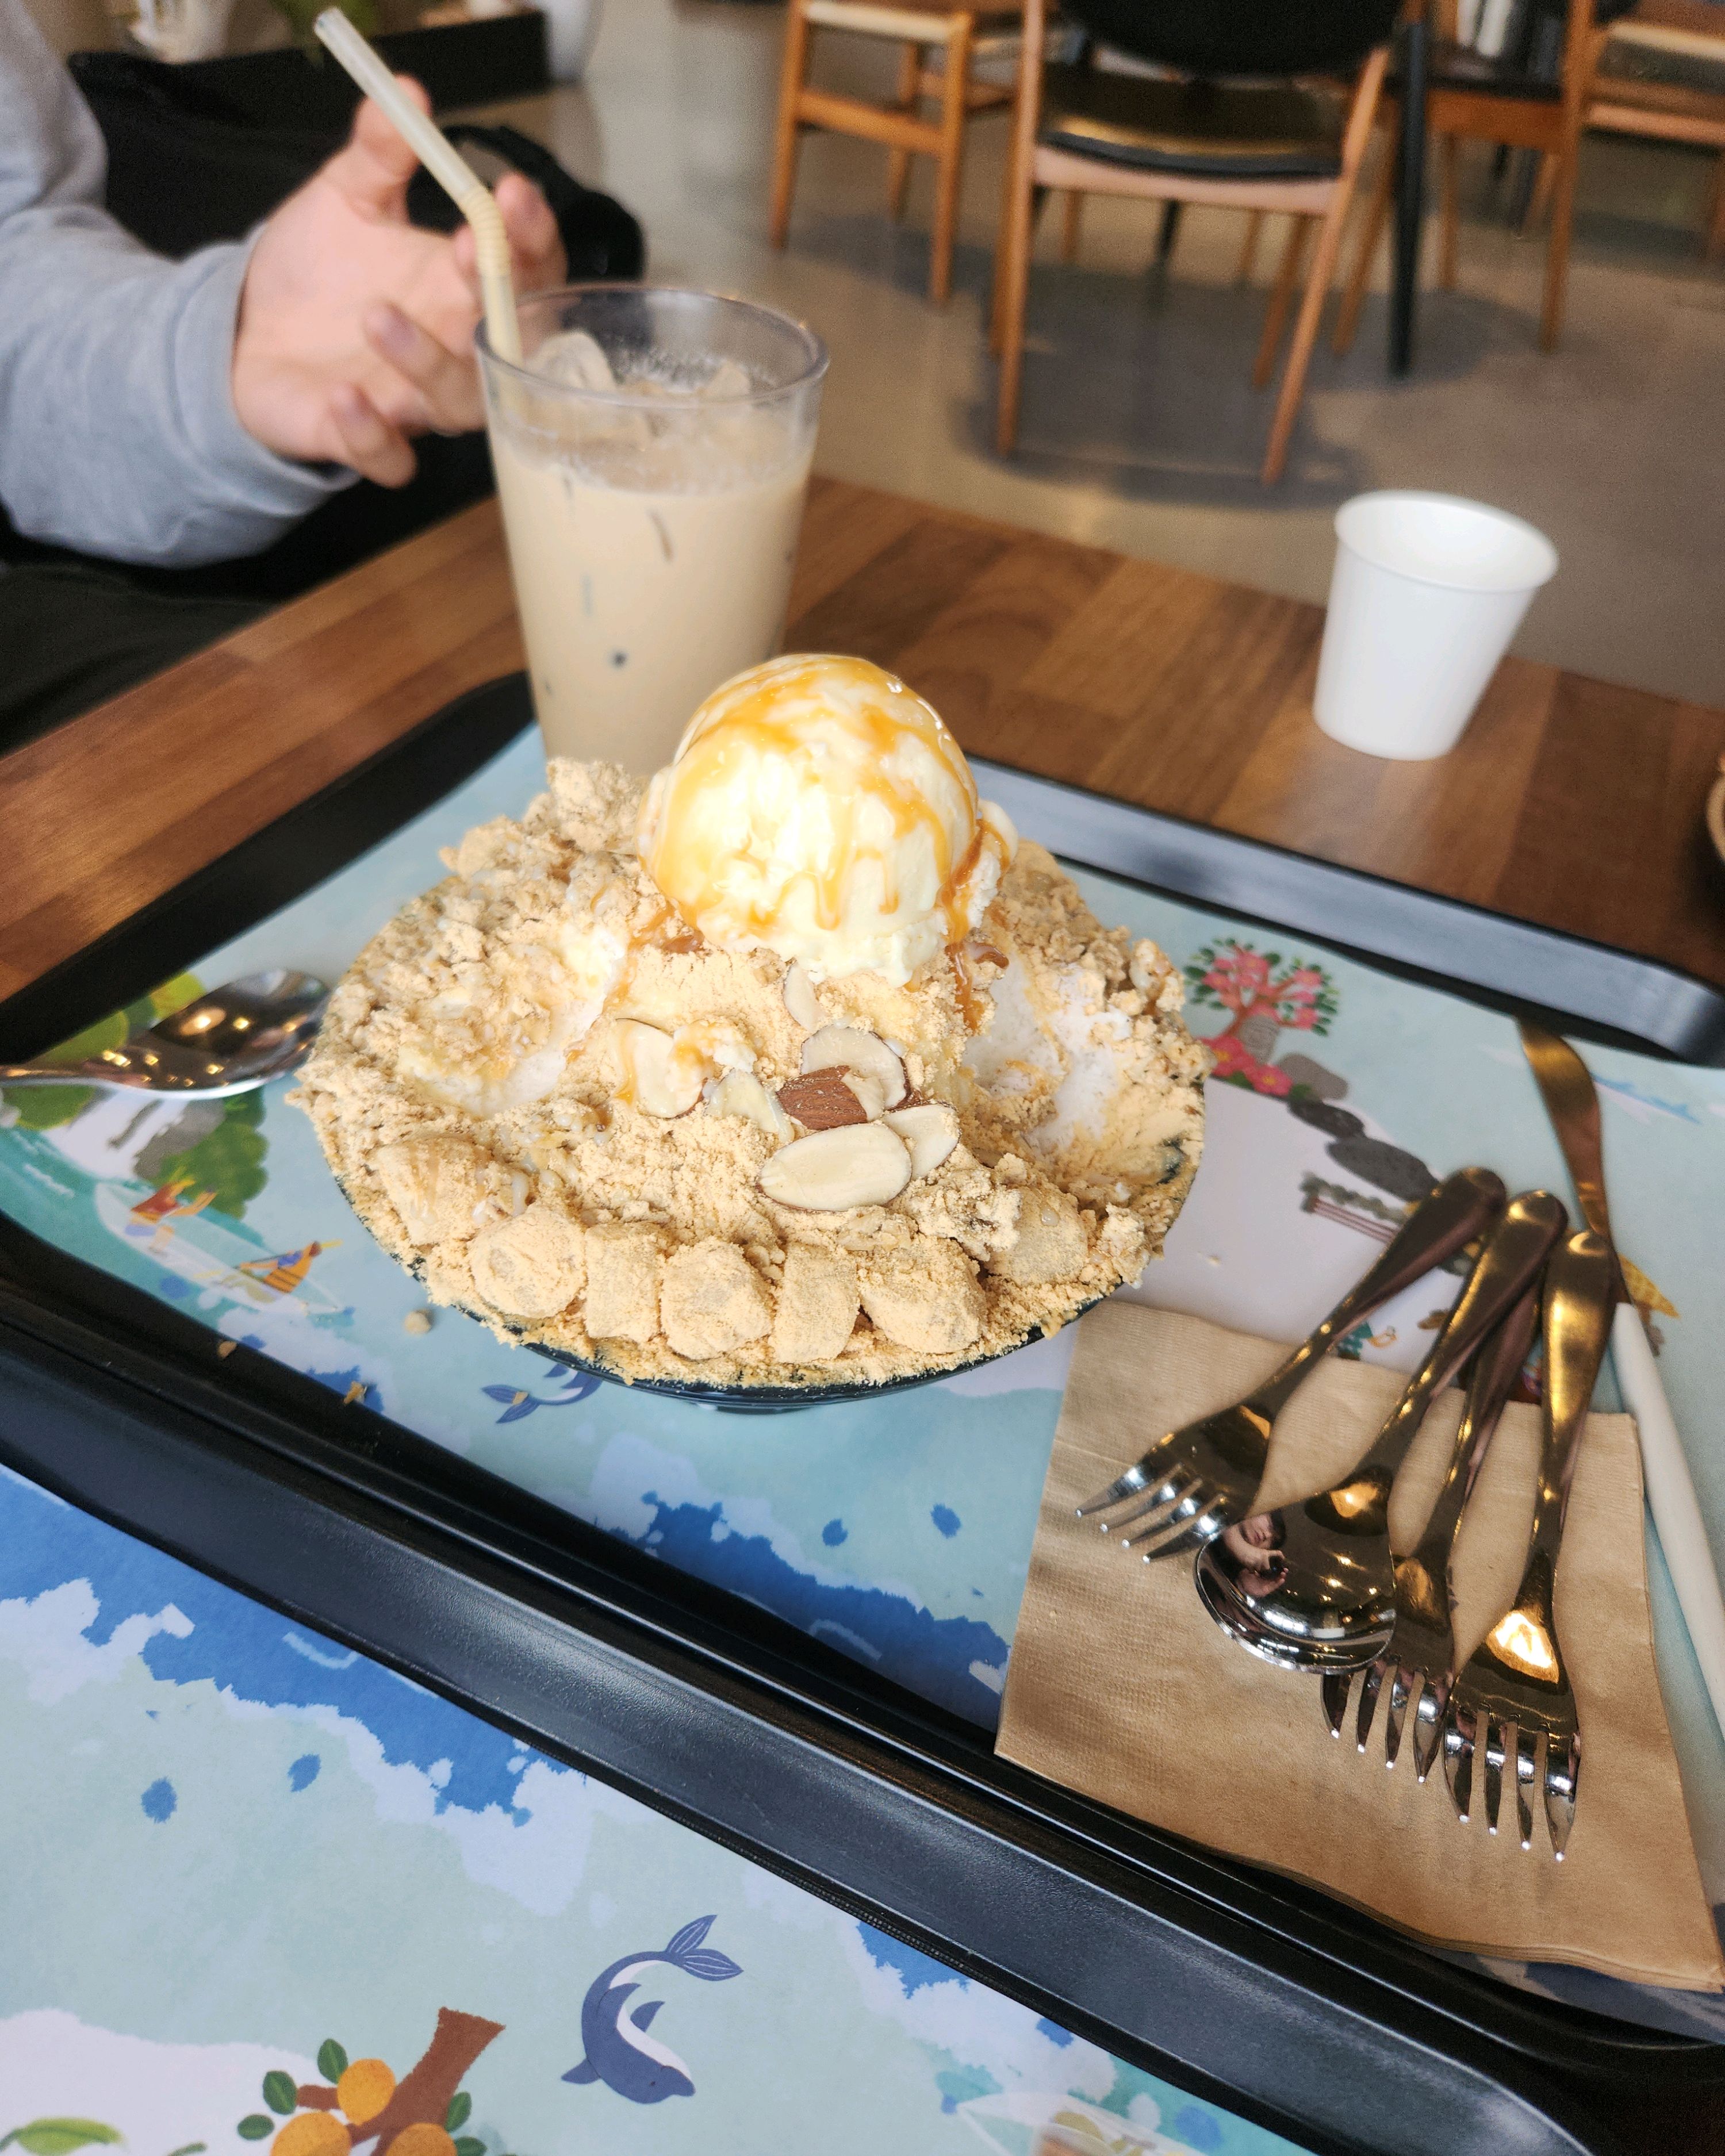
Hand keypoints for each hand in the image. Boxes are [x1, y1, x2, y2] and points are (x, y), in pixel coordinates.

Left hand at [231, 80, 564, 486]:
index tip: (511, 193)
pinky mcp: (368, 442)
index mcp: (461, 286)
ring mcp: (416, 401)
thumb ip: (378, 151)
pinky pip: (393, 460)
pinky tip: (345, 396)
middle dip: (501, 299)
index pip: (527, 270)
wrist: (246, 332)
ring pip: (460, 405)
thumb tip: (404, 91)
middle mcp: (454, 348)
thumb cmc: (316, 272)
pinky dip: (373, 436)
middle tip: (471, 249)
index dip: (531, 238)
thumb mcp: (346, 196)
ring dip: (428, 363)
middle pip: (514, 343)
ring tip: (376, 315)